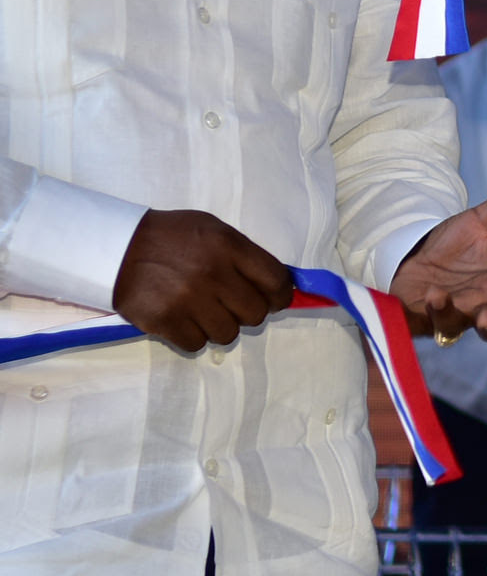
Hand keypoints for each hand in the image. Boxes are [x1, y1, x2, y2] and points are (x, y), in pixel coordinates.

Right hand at [112, 209, 295, 351]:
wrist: (116, 247)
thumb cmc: (171, 237)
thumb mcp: (213, 231)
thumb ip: (244, 256)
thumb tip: (277, 284)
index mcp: (229, 246)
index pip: (276, 281)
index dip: (280, 296)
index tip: (274, 301)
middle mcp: (212, 273)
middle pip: (255, 314)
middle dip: (247, 313)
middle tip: (231, 306)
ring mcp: (188, 299)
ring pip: (228, 334)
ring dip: (219, 327)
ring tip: (203, 312)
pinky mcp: (164, 321)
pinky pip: (197, 344)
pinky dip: (193, 337)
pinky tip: (183, 320)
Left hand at [390, 160, 486, 357]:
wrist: (416, 255)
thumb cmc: (457, 246)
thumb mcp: (485, 219)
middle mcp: (479, 307)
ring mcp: (450, 317)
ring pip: (454, 326)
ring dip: (448, 313)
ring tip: (438, 294)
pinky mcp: (419, 320)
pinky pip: (419, 324)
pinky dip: (420, 314)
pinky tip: (420, 297)